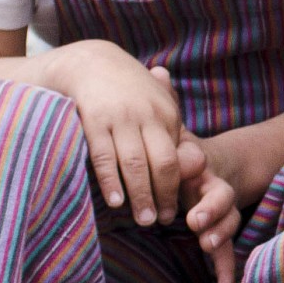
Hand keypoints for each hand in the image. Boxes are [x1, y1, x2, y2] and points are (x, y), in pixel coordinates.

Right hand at [45, 40, 185, 226]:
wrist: (91, 61)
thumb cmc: (127, 88)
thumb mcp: (156, 101)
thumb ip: (171, 127)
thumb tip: (193, 160)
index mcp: (166, 113)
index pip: (176, 158)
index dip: (175, 188)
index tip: (171, 211)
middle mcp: (147, 115)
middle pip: (162, 164)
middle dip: (163, 196)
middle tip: (158, 221)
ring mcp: (121, 117)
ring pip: (135, 164)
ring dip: (140, 195)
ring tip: (142, 219)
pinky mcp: (94, 119)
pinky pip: (104, 156)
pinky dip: (111, 181)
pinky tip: (116, 201)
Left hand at [177, 132, 242, 282]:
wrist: (210, 162)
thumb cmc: (179, 153)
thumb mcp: (173, 141)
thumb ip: (169, 139)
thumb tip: (162, 131)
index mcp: (198, 163)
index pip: (196, 160)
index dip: (191, 163)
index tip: (185, 165)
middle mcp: (213, 186)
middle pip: (221, 194)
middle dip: (211, 207)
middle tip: (194, 220)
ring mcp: (220, 211)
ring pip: (228, 221)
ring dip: (220, 233)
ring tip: (206, 245)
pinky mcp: (218, 232)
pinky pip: (225, 252)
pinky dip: (226, 272)